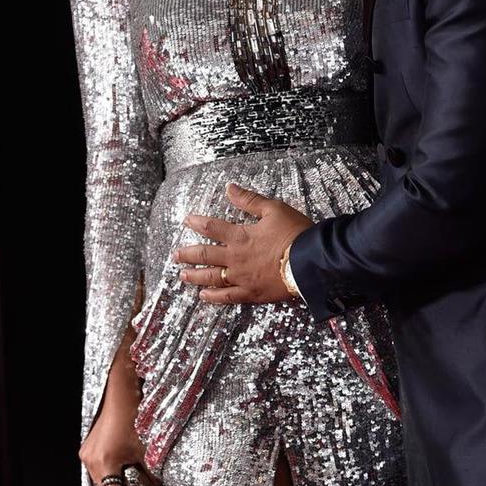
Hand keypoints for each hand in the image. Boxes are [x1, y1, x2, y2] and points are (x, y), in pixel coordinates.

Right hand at [79, 297, 159, 485]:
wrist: (124, 383)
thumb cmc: (139, 410)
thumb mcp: (151, 446)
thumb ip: (152, 474)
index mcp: (105, 463)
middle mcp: (91, 460)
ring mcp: (89, 452)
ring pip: (105, 483)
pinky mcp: (92, 446)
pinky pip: (103, 470)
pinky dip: (116, 476)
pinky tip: (131, 477)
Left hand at [174, 182, 312, 304]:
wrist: (310, 262)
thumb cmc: (295, 233)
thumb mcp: (273, 209)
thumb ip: (249, 200)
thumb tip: (229, 187)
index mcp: (239, 236)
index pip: (211, 227)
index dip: (196, 223)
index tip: (186, 221)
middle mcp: (235, 258)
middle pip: (204, 255)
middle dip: (187, 254)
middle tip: (175, 255)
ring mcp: (241, 278)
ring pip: (211, 277)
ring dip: (195, 275)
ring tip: (183, 275)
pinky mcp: (251, 293)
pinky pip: (227, 297)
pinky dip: (214, 297)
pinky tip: (204, 297)